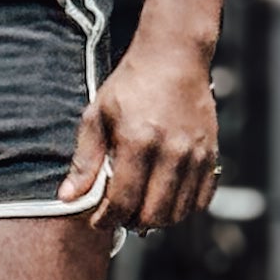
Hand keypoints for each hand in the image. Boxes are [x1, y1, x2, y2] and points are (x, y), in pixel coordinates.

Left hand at [59, 37, 218, 230]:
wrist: (174, 57)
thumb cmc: (131, 84)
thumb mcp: (97, 115)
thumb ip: (85, 160)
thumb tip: (67, 197)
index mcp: (137, 140)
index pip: (123, 200)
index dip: (107, 219)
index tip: (99, 220)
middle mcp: (170, 151)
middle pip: (153, 213)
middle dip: (131, 223)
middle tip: (119, 216)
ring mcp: (195, 154)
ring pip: (178, 212)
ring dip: (157, 220)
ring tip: (141, 210)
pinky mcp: (211, 154)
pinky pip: (201, 200)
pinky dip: (183, 209)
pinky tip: (166, 199)